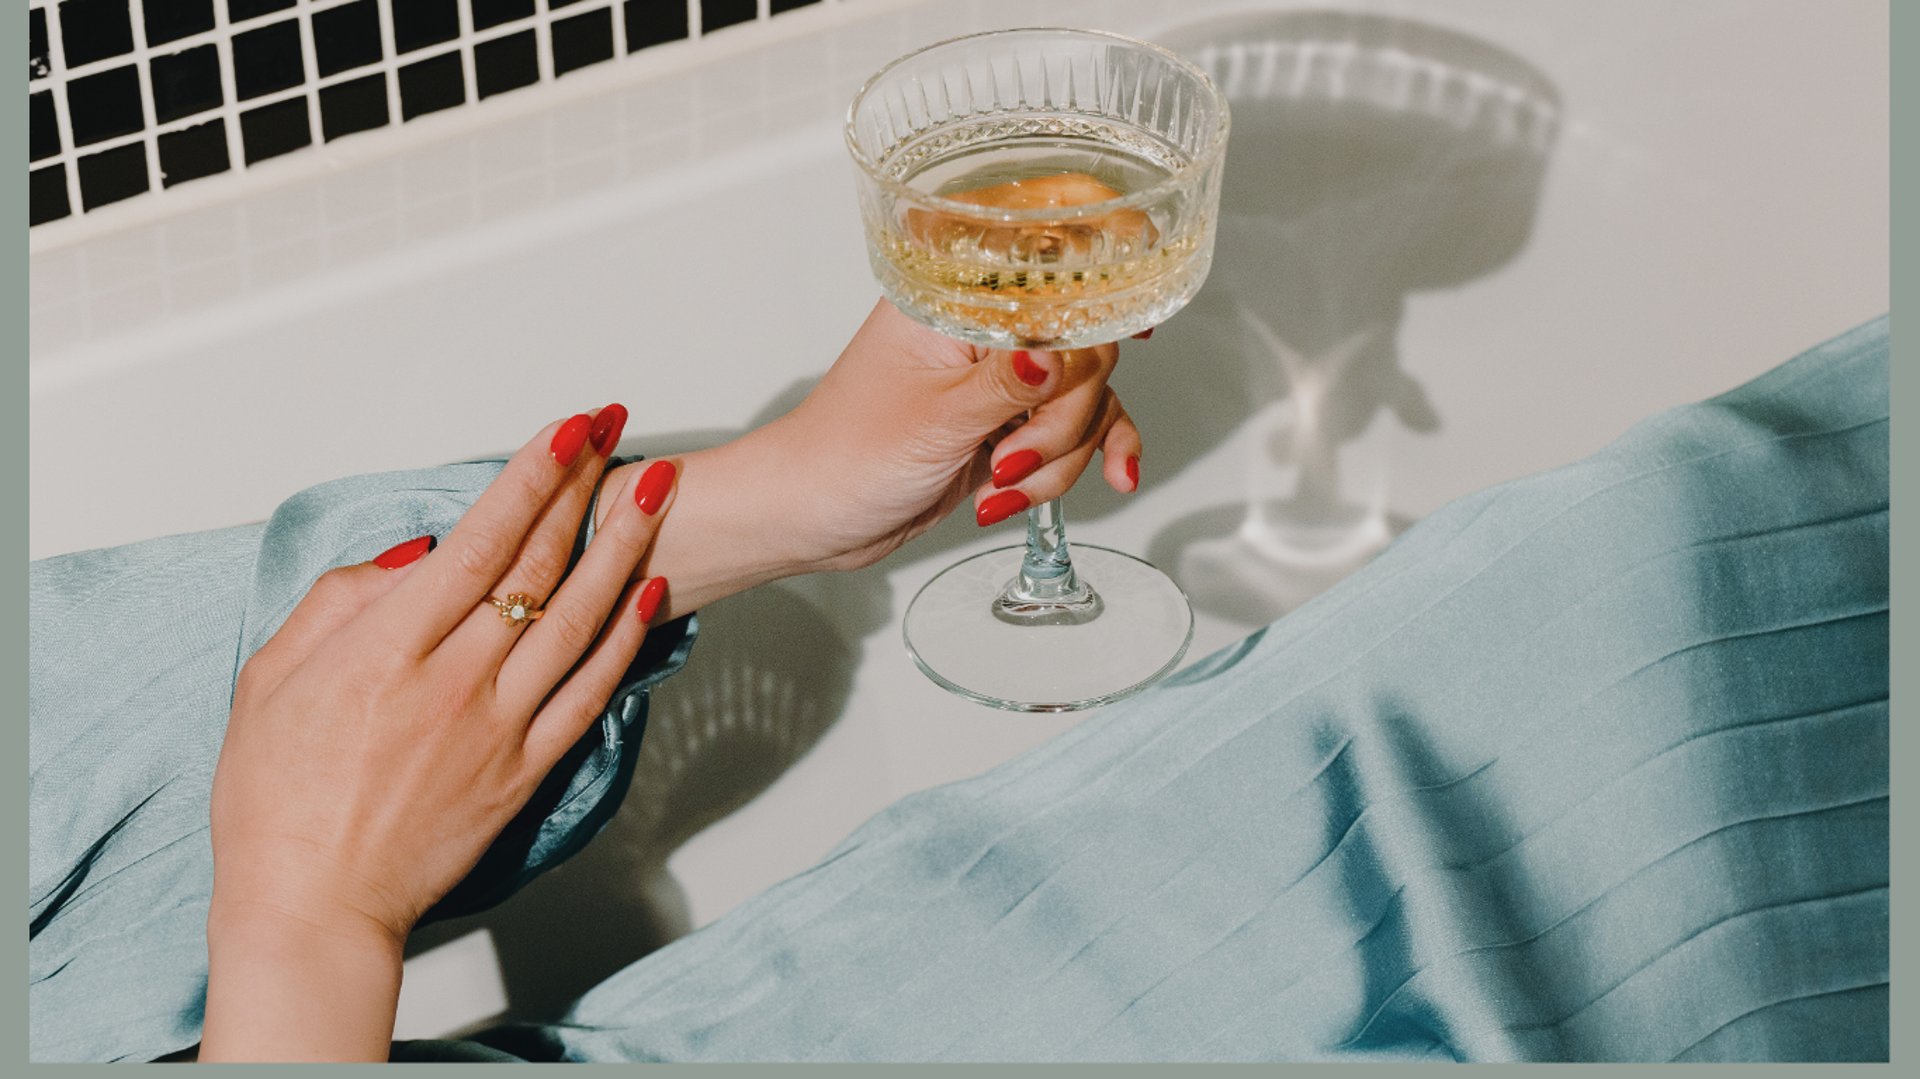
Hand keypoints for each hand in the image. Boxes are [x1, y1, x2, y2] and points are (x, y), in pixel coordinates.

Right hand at [203, 408, 675, 1059]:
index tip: (568, 428)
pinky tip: (650, 592)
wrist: (314, 907)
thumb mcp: (270, 680)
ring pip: (580, 619)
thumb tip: (417, 553)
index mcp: (388, 649)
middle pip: (540, 565)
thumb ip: (340, 602)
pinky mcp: (526, 770)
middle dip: (583, 488)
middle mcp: (456, 680)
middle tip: (618, 431)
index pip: (481, 540)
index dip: (533, 476)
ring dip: (624, 547)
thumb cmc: (275, 798)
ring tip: (656, 491)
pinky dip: (626, 638)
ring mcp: (500, 726)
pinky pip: (591, 692)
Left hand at [605, 300, 1146, 620]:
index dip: (1099, 300)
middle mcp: (984, 331)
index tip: (1137, 330)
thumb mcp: (933, 423)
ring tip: (1000, 484)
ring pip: (1086, 400)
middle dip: (1064, 419)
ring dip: (1060, 456)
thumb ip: (1006, 388)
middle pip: (1085, 352)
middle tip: (1010, 455)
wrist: (814, 515)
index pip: (1052, 278)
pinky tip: (1115, 477)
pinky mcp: (1010, 421)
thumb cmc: (844, 455)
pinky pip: (1078, 431)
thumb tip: (1056, 356)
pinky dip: (1088, 458)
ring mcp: (1001, 379)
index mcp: (954, 301)